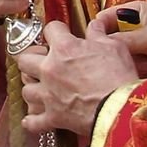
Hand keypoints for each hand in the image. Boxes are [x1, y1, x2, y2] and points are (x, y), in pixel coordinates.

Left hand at [19, 21, 138, 135]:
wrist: (121, 110)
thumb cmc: (119, 77)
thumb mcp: (114, 47)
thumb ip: (99, 34)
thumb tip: (95, 24)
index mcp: (64, 49)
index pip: (50, 29)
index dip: (57, 31)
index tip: (60, 34)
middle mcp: (50, 69)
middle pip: (25, 59)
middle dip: (32, 58)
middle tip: (42, 61)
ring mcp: (48, 95)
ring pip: (26, 89)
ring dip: (32, 89)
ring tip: (41, 89)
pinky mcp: (53, 117)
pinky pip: (32, 121)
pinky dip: (32, 121)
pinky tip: (34, 119)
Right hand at [86, 3, 146, 77]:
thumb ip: (125, 39)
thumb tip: (98, 43)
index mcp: (134, 12)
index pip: (105, 18)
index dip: (99, 29)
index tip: (97, 42)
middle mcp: (131, 28)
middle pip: (107, 38)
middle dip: (115, 48)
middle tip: (125, 55)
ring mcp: (134, 47)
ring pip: (114, 55)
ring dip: (126, 61)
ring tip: (145, 64)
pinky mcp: (137, 64)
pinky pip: (124, 67)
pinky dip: (131, 70)